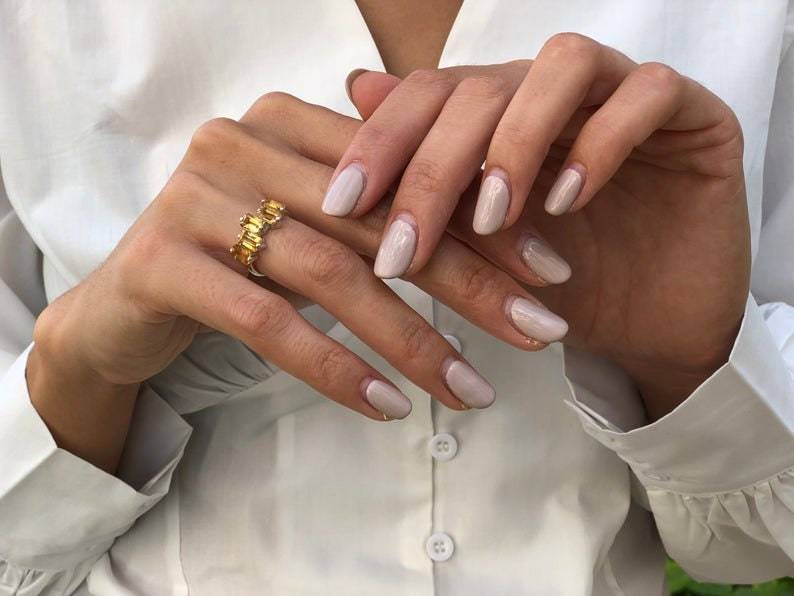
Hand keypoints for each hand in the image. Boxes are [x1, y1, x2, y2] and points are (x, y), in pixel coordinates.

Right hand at [32, 90, 578, 442]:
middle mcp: (239, 141)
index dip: (484, 223)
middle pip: (380, 221)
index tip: (550, 274)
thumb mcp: (316, 223)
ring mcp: (194, 197)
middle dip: (469, 282)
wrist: (126, 302)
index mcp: (287, 119)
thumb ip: (389, 206)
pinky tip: (386, 406)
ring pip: (330, 272)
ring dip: (411, 340)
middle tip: (538, 330)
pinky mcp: (160, 260)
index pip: (407, 171)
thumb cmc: (241, 258)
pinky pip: (266, 320)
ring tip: (473, 391)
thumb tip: (506, 225)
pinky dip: (334, 366)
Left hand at [332, 34, 749, 417]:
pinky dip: (602, 142)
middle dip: (434, 169)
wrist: (649, 326)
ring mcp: (624, 93)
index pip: (430, 95)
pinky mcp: (693, 113)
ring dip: (515, 142)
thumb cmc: (555, 285)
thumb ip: (425, 177)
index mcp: (502, 113)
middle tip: (405, 245)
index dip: (381, 142)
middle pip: (483, 89)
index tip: (340, 206)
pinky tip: (566, 203)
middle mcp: (556, 92)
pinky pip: (649, 93)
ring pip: (563, 65)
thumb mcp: (474, 247)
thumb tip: (353, 89)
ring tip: (492, 218)